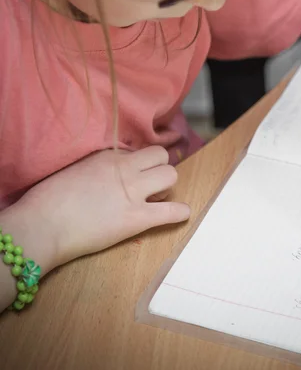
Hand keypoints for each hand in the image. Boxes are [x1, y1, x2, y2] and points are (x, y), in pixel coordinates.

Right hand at [16, 147, 189, 268]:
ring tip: (156, 199)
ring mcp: (133, 192)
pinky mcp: (136, 218)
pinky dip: (179, 213)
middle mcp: (125, 168)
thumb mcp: (75, 169)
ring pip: (170, 176)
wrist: (42, 225)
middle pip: (162, 157)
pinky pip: (171, 211)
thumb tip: (107, 176)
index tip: (135, 175)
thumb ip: (97, 168)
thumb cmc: (48, 199)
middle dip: (159, 170)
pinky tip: (181, 214)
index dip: (140, 164)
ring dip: (166, 187)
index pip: (140, 151)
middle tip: (149, 187)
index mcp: (109, 155)